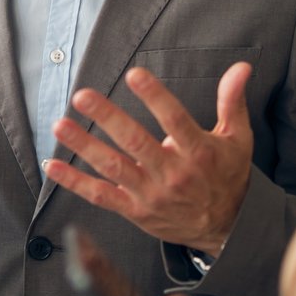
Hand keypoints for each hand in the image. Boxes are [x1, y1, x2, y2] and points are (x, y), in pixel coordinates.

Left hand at [47, 62, 253, 253]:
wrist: (227, 228)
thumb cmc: (228, 176)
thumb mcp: (237, 138)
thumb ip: (232, 101)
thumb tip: (242, 67)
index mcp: (199, 152)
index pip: (175, 120)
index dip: (154, 97)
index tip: (134, 75)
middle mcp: (174, 174)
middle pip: (136, 142)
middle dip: (107, 118)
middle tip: (83, 96)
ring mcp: (152, 194)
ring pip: (113, 167)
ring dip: (84, 146)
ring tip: (60, 124)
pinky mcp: (136, 211)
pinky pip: (101, 196)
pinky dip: (75, 182)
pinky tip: (53, 165)